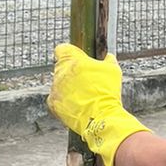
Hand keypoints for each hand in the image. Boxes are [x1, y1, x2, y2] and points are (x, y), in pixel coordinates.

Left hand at [47, 44, 150, 165]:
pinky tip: (76, 104)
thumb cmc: (107, 91)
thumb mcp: (113, 70)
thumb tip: (107, 56)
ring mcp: (54, 88)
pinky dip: (63, 100)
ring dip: (67, 86)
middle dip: (71, 71)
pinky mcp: (52, 103)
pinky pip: (56, 98)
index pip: (62, 48)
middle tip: (85, 80)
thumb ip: (107, 59)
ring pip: (58, 83)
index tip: (78, 58)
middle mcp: (60, 72)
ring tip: (83, 95)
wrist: (101, 116)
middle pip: (61, 66)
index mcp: (72, 60)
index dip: (70, 53)